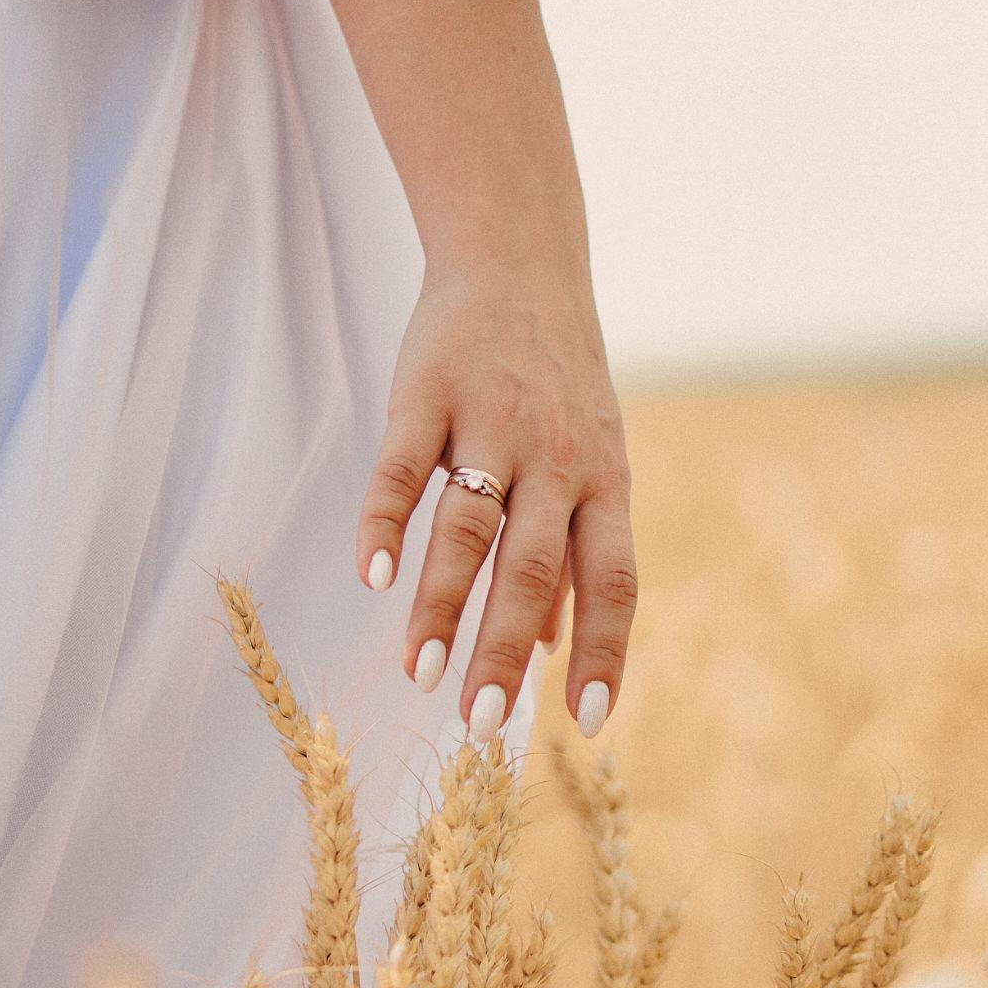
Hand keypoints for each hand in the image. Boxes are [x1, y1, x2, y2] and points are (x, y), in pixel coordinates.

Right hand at [355, 244, 634, 744]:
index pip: (615, 582)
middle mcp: (558, 459)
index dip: (607, 653)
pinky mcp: (426, 392)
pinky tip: (372, 579)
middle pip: (535, 569)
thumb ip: (577, 555)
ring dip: (441, 605)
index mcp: (606, 484)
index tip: (586, 724)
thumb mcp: (593, 462)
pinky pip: (403, 466)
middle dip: (507, 652)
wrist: (519, 262)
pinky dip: (385, 523)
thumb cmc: (560, 383)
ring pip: (468, 527)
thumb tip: (564, 655)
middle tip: (480, 726)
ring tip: (419, 674)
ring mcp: (493, 423)